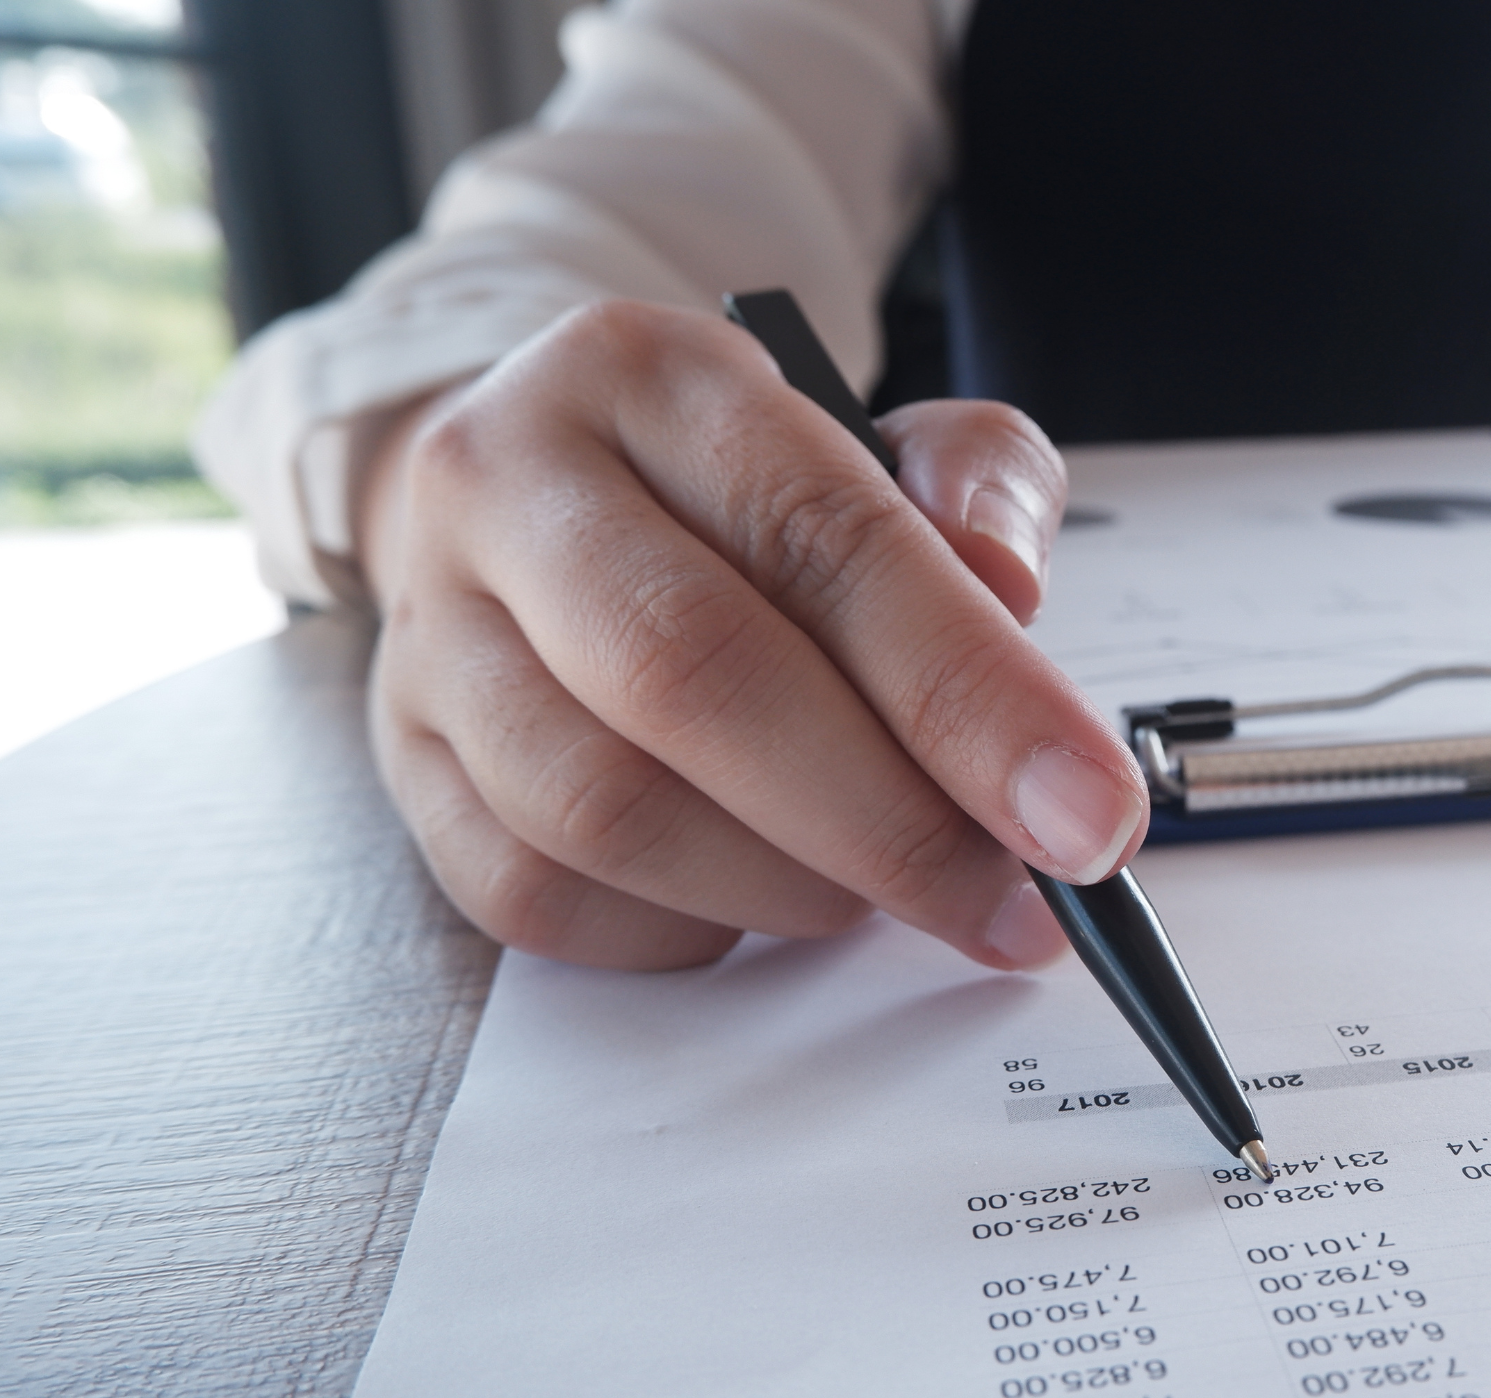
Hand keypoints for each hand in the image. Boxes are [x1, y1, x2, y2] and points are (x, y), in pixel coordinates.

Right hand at [356, 299, 1148, 970]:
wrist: (542, 489)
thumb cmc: (744, 494)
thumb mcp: (886, 440)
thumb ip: (974, 491)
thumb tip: (1010, 593)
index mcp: (653, 376)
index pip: (828, 540)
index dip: (972, 696)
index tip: (1088, 816)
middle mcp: (509, 482)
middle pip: (693, 678)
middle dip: (887, 823)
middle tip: (1009, 902)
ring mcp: (434, 630)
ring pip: (603, 807)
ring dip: (786, 887)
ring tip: (885, 891)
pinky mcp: (403, 759)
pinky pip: (533, 894)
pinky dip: (677, 927)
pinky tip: (755, 895)